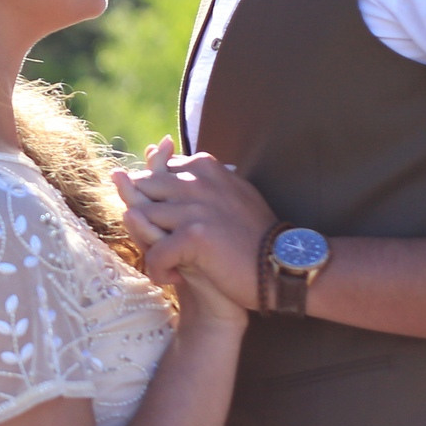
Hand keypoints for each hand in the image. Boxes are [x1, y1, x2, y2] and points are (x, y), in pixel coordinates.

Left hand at [114, 151, 277, 313]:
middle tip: (159, 245)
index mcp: (204, 166)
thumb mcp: (226, 193)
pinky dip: (158, 270)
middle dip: (142, 220)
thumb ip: (193, 174)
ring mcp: (195, 207)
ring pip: (141, 222)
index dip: (154, 203)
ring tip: (167, 264)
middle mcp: (197, 180)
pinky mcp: (194, 236)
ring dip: (148, 247)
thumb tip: (156, 148)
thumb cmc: (251, 234)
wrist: (284, 265)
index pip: (153, 174)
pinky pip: (155, 254)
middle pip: (141, 193)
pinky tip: (174, 277)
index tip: (169, 226)